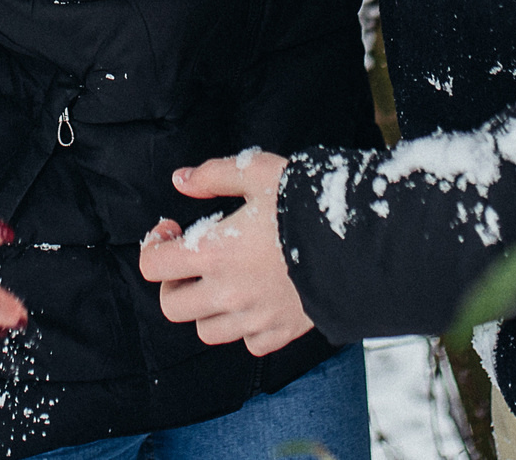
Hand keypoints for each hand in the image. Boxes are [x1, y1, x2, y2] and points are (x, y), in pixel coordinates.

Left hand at [135, 150, 313, 355]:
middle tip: (189, 260)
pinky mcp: (282, 332)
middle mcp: (228, 292)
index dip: (154, 245)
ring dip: (205, 307)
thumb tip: (180, 179)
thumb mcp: (258, 172)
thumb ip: (213, 175)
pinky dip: (245, 327)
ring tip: (222, 281)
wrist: (362, 242)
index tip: (173, 229)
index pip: (153, 266)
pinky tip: (255, 300)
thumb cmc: (308, 202)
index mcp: (215, 252)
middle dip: (173, 282)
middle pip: (172, 307)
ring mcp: (255, 318)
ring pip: (206, 331)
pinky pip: (249, 343)